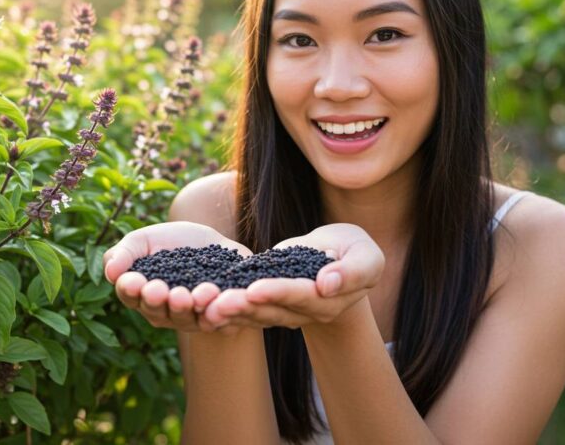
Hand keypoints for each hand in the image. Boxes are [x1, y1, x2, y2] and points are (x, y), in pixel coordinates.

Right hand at [103, 221, 253, 332]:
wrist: (211, 239)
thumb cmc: (170, 241)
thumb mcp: (144, 240)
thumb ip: (125, 253)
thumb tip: (111, 271)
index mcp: (141, 294)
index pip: (130, 296)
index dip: (130, 290)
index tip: (133, 280)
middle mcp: (163, 312)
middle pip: (156, 312)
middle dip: (156, 301)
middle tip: (157, 289)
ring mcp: (191, 317)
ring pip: (185, 319)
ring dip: (183, 308)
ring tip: (184, 294)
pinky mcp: (218, 316)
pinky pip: (216, 320)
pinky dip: (215, 312)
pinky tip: (214, 296)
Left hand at [202, 223, 384, 328]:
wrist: (340, 257)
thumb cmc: (356, 252)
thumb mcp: (366, 256)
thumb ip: (354, 271)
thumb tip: (328, 284)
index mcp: (328, 301)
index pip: (301, 297)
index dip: (279, 293)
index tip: (255, 290)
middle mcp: (302, 312)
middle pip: (270, 310)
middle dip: (242, 306)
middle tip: (216, 303)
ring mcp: (282, 310)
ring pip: (251, 313)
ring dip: (226, 310)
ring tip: (202, 305)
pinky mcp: (265, 301)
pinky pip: (242, 306)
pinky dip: (221, 307)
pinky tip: (198, 303)